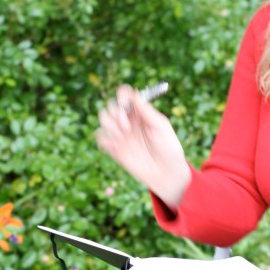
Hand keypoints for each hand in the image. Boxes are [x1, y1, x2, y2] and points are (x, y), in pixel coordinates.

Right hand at [97, 85, 190, 208]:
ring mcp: (120, 134)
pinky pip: (100, 137)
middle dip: (115, 113)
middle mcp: (128, 120)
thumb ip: (148, 112)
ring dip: (109, 125)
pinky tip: (117, 147)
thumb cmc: (169, 149)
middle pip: (111, 105)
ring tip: (122, 137)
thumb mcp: (162, 128)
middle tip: (127, 127)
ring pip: (103, 119)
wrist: (166, 174)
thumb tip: (135, 95)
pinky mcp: (114, 148)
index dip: (122, 96)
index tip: (127, 105)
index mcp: (140, 112)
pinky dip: (104, 139)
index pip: (124, 95)